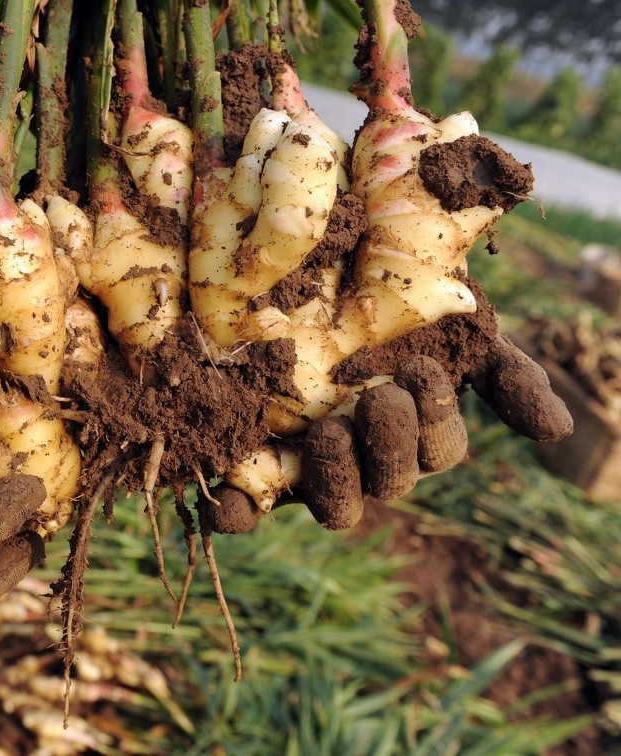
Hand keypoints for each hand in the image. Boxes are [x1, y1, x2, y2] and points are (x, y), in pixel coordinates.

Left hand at [202, 339, 571, 532]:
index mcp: (416, 432)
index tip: (418, 371)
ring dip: (336, 477)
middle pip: (390, 481)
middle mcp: (367, 456)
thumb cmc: (395, 303)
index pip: (437, 448)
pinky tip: (227, 503)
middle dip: (390, 446)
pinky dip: (238, 513)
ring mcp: (310, 465)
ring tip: (329, 430)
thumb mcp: (456, 330)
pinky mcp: (253, 464)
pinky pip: (248, 507)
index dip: (434, 419)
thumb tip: (558, 432)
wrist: (316, 274)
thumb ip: (505, 376)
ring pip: (333, 504)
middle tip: (379, 401)